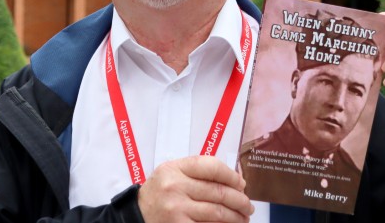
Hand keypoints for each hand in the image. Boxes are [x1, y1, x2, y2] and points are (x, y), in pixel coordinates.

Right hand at [138, 155, 253, 222]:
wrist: (136, 216)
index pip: (212, 166)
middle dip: (240, 200)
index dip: (232, 176)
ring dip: (236, 217)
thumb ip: (198, 173)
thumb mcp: (171, 174)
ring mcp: (176, 209)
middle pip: (219, 192)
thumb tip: (237, 181)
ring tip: (243, 218)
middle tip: (248, 206)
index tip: (242, 184)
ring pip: (218, 212)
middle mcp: (174, 187)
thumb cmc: (159, 194)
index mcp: (174, 169)